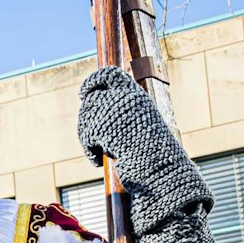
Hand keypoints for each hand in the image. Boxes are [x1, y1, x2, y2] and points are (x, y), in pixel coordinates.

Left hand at [75, 67, 208, 230]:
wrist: (159, 167)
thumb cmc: (154, 150)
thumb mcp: (142, 123)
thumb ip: (124, 111)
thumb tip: (96, 105)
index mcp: (136, 94)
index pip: (110, 75)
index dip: (94, 81)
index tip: (84, 92)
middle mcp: (123, 98)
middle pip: (92, 100)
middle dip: (88, 119)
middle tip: (91, 137)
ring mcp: (112, 112)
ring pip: (86, 118)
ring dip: (87, 137)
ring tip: (97, 151)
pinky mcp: (102, 128)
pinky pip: (86, 136)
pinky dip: (89, 150)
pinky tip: (97, 161)